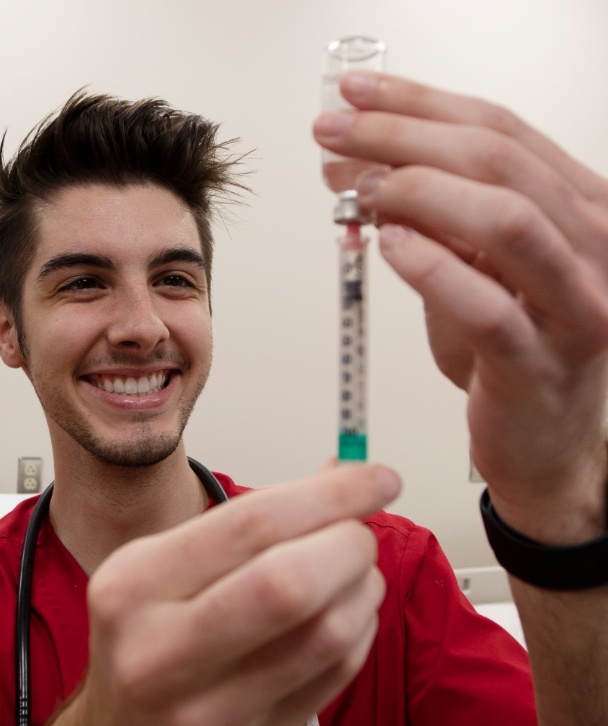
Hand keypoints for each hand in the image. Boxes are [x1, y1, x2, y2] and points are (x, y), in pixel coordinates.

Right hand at [64, 463, 398, 725]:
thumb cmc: (146, 633)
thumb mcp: (164, 563)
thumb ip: (248, 521)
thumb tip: (342, 472)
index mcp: (134, 585)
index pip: (251, 525)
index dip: (329, 494)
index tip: (376, 476)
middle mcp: (161, 652)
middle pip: (292, 583)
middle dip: (350, 542)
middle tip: (359, 528)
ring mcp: (208, 711)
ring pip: (327, 633)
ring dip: (363, 586)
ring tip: (354, 570)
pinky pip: (336, 673)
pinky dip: (359, 627)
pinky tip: (346, 612)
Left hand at [313, 72, 607, 541]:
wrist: (539, 439)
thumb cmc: (506, 351)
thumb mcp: (470, 269)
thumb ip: (431, 219)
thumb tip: (360, 170)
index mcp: (578, 207)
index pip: (499, 130)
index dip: (420, 104)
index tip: (355, 95)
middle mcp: (592, 244)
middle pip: (498, 161)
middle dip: (404, 137)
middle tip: (335, 131)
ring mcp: (576, 304)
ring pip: (506, 219)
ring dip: (419, 191)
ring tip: (358, 188)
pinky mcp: (541, 361)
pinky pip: (487, 305)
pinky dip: (432, 267)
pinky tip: (387, 245)